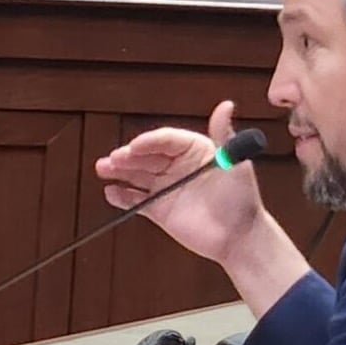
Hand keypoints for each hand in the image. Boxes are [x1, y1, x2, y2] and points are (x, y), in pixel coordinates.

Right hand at [95, 100, 266, 266]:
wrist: (240, 238)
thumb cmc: (242, 199)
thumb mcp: (234, 164)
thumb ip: (224, 135)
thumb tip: (226, 105)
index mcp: (194, 150)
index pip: (167, 141)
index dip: (149, 142)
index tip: (135, 146)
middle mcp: (177, 166)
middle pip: (147, 157)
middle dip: (129, 156)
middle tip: (114, 158)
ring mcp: (167, 188)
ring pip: (138, 175)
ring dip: (120, 171)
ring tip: (103, 169)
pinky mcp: (160, 209)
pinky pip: (136, 200)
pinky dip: (122, 196)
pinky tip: (111, 192)